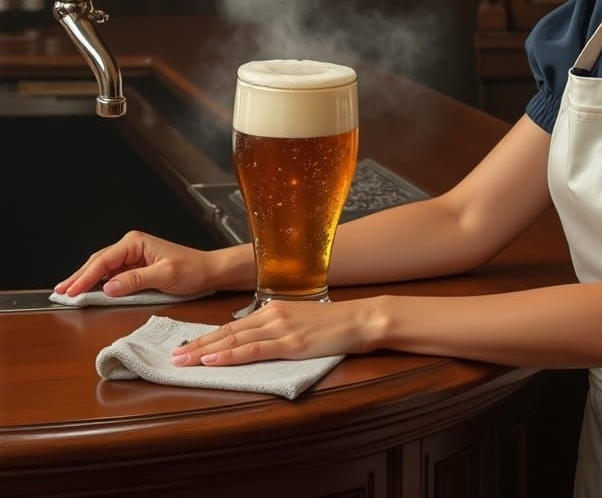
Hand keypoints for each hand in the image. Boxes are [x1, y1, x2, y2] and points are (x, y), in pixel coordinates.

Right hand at [54, 230, 228, 297]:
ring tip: (67, 292)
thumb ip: (136, 280)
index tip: (71, 291)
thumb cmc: (192, 269)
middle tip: (60, 292)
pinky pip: (111, 275)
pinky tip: (86, 290)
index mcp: (136, 242)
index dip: (85, 277)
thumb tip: (109, 286)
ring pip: (101, 268)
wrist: (208, 271)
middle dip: (78, 277)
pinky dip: (97, 283)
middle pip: (98, 262)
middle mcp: (132, 246)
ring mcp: (132, 257)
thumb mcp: (165, 275)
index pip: (104, 260)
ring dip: (85, 280)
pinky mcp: (135, 268)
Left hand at [169, 297, 382, 366]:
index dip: (207, 337)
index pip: (232, 325)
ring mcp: (280, 329)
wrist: (359, 319)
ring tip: (183, 361)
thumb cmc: (333, 323)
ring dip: (206, 352)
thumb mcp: (300, 321)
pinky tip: (214, 360)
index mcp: (273, 309)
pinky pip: (254, 350)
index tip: (186, 346)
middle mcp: (272, 315)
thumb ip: (278, 328)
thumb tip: (258, 338)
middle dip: (197, 345)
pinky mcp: (291, 343)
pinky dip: (231, 355)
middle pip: (227, 332)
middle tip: (173, 356)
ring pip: (234, 340)